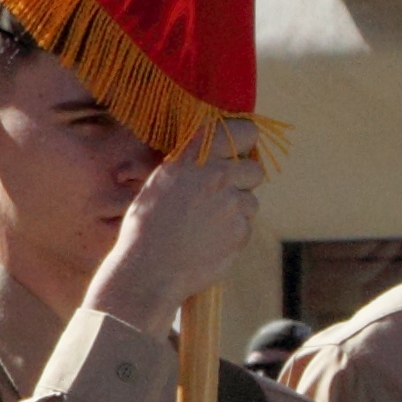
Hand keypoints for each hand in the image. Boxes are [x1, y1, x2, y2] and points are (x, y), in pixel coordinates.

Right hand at [90, 121, 267, 334]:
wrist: (148, 269)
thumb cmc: (146, 226)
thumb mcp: (160, 183)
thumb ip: (191, 165)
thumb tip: (219, 156)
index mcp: (193, 158)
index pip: (243, 131)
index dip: (246, 140)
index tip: (240, 149)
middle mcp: (216, 175)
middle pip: (255, 169)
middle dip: (244, 180)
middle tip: (222, 194)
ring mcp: (232, 203)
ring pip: (250, 201)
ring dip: (235, 210)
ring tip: (204, 225)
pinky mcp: (241, 230)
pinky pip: (245, 226)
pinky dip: (231, 234)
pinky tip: (206, 241)